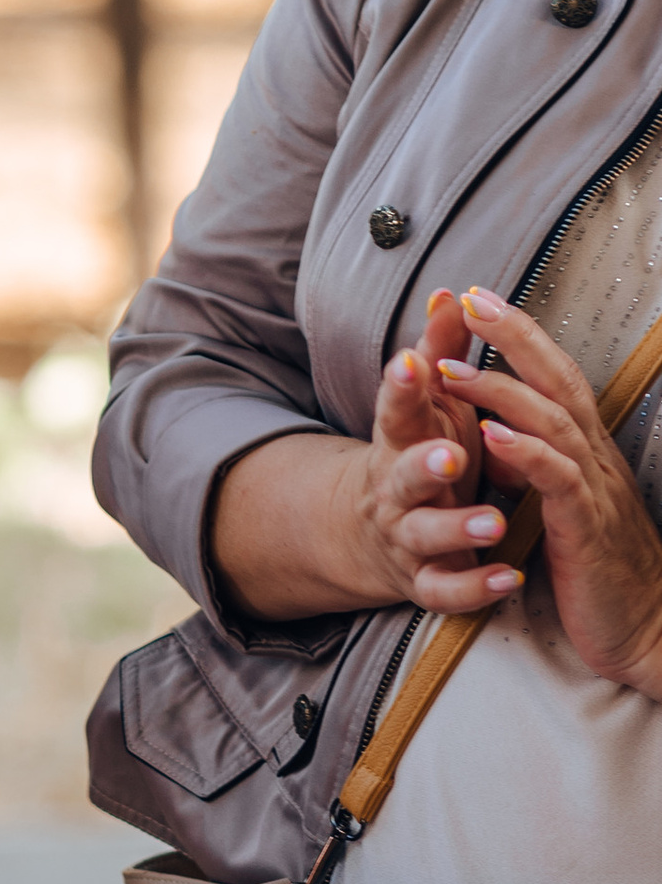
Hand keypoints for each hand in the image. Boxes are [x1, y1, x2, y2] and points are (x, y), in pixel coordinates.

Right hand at [341, 283, 514, 613]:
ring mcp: (407, 537)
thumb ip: (442, 352)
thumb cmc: (419, 456)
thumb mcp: (429, 406)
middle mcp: (395, 490)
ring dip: (457, 528)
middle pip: (402, 477)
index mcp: (398, 441)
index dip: (400, 388)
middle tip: (452, 454)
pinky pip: (445, 590)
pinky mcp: (424, 580)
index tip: (410, 362)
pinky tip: (509, 578)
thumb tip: (451, 293)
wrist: (375, 536)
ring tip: (492, 523)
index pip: (394, 409)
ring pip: (424, 537)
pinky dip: (476, 587)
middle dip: (425, 466)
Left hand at [439, 287, 661, 693]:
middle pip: (557, 380)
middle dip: (514, 336)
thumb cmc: (599, 569)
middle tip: (470, 300)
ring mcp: (593, 489)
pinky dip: (523, 453)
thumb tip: (499, 436)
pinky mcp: (586, 527)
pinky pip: (555, 480)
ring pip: (551, 421)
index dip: (522, 336)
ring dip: (500, 389)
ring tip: (453, 366)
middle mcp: (594, 459)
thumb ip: (535, 469)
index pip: (555, 378)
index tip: (480, 301)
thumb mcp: (562, 508)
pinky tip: (490, 435)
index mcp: (586, 452)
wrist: (643, 627)